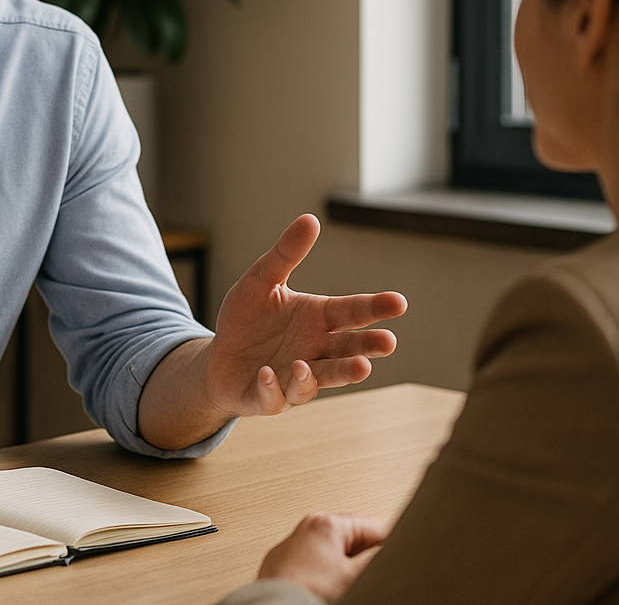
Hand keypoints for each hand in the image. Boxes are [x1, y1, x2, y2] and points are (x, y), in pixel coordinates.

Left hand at [205, 214, 405, 414]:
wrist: (218, 359)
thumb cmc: (247, 319)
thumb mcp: (261, 280)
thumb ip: (285, 255)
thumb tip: (310, 219)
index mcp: (317, 319)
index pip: (351, 312)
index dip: (374, 307)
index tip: (399, 302)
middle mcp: (314, 350)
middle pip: (347, 350)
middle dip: (367, 347)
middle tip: (388, 342)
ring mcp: (294, 378)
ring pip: (322, 379)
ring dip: (340, 374)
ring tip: (360, 367)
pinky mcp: (268, 399)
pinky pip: (276, 396)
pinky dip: (275, 386)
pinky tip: (269, 373)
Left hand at [258, 513, 388, 602]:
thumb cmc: (308, 590)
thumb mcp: (354, 575)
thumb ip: (377, 557)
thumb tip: (391, 550)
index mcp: (326, 522)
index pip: (372, 527)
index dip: (388, 544)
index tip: (395, 555)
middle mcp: (305, 528)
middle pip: (350, 540)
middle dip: (362, 557)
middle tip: (366, 576)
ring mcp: (291, 547)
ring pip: (330, 553)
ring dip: (342, 567)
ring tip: (343, 586)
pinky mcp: (282, 566)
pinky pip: (311, 565)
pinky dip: (322, 575)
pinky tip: (325, 589)